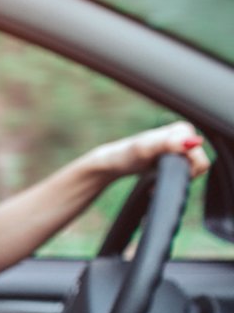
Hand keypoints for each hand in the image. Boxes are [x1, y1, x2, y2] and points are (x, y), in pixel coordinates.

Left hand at [87, 121, 209, 179]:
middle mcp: (184, 135)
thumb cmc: (126, 155)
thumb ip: (167, 144)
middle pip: (197, 165)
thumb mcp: (145, 149)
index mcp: (183, 130)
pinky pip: (183, 173)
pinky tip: (156, 182)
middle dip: (179, 176)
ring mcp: (179, 147)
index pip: (200, 158)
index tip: (164, 174)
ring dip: (175, 180)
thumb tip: (193, 142)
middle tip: (158, 180)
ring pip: (191, 171)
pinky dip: (171, 180)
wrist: (112, 164)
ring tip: (155, 182)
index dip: (185, 171)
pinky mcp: (173, 157)